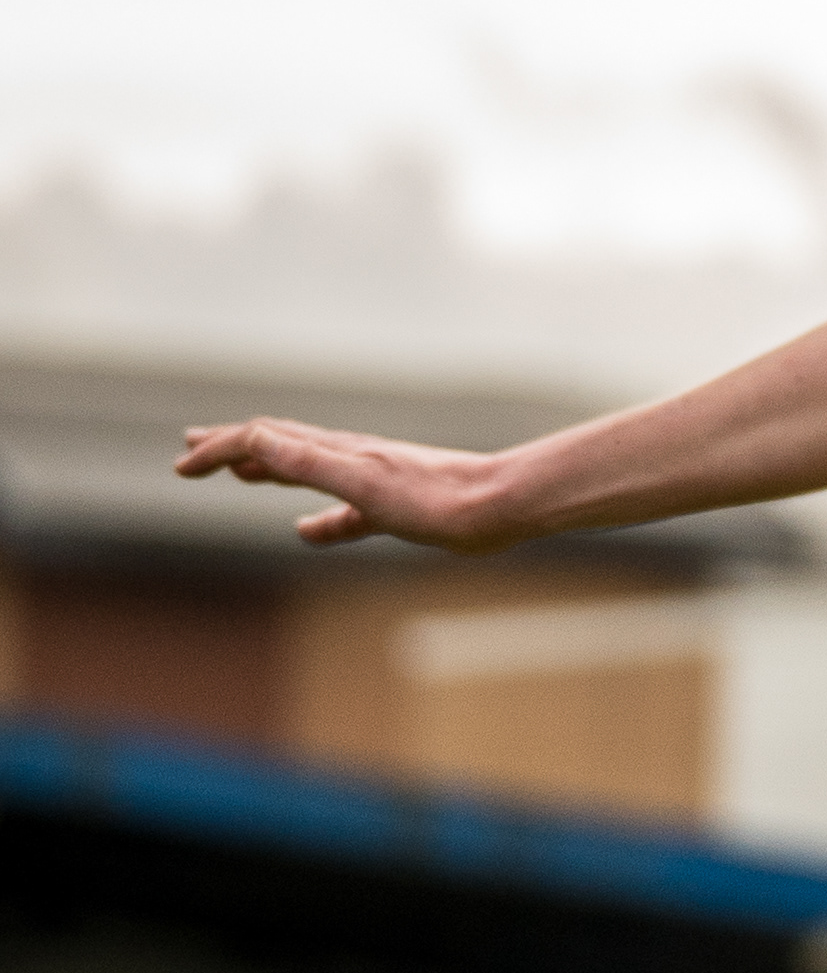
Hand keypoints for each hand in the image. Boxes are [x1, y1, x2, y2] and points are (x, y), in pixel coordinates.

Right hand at [172, 419, 521, 551]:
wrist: (499, 506)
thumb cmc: (435, 498)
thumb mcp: (361, 481)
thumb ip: (309, 462)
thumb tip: (253, 439)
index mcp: (336, 452)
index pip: (262, 440)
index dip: (218, 449)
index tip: (181, 465)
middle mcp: (351, 460)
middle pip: (281, 446)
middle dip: (233, 446)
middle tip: (192, 447)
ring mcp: (373, 484)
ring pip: (308, 472)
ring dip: (268, 470)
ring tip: (240, 474)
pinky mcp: (397, 511)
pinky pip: (344, 515)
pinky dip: (318, 521)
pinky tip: (308, 532)